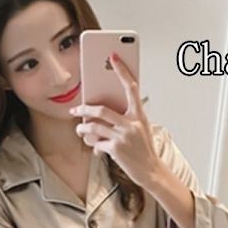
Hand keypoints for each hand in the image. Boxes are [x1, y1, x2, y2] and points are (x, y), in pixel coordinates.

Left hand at [69, 52, 160, 188]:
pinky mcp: (116, 150)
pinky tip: (92, 145)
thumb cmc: (144, 149)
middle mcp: (131, 124)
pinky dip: (92, 144)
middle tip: (76, 109)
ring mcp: (123, 137)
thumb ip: (126, 117)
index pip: (131, 87)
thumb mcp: (141, 129)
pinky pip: (97, 143)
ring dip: (83, 128)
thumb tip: (102, 110)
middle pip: (101, 109)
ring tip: (80, 129)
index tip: (114, 56)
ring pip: (94, 127)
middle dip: (84, 109)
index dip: (122, 71)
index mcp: (139, 115)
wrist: (151, 171)